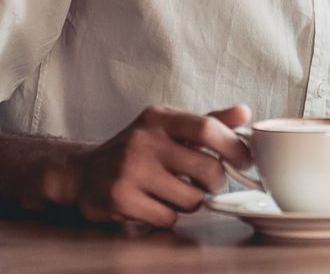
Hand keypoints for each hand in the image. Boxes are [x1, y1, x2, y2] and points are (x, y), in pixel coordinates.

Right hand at [68, 103, 251, 226]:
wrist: (85, 172)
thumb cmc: (139, 148)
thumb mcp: (169, 126)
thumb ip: (209, 121)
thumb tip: (244, 112)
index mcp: (160, 117)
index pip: (208, 128)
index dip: (234, 147)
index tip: (245, 161)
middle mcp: (144, 140)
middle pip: (206, 169)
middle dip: (217, 182)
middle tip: (212, 184)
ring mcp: (130, 170)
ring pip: (191, 198)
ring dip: (193, 201)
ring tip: (179, 192)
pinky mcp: (120, 199)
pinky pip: (168, 217)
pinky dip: (170, 215)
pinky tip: (157, 204)